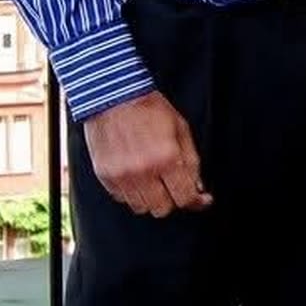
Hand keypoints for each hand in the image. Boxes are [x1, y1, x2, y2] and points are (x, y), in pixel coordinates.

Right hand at [82, 92, 212, 217]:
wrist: (114, 96)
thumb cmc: (150, 109)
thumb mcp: (181, 129)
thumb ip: (191, 161)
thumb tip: (198, 188)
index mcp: (166, 158)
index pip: (184, 197)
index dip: (196, 201)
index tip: (201, 199)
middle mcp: (143, 171)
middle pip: (162, 209)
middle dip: (173, 200)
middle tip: (174, 187)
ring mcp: (121, 176)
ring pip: (141, 208)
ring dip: (151, 199)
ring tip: (155, 181)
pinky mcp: (104, 176)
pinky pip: (121, 199)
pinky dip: (132, 193)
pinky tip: (137, 177)